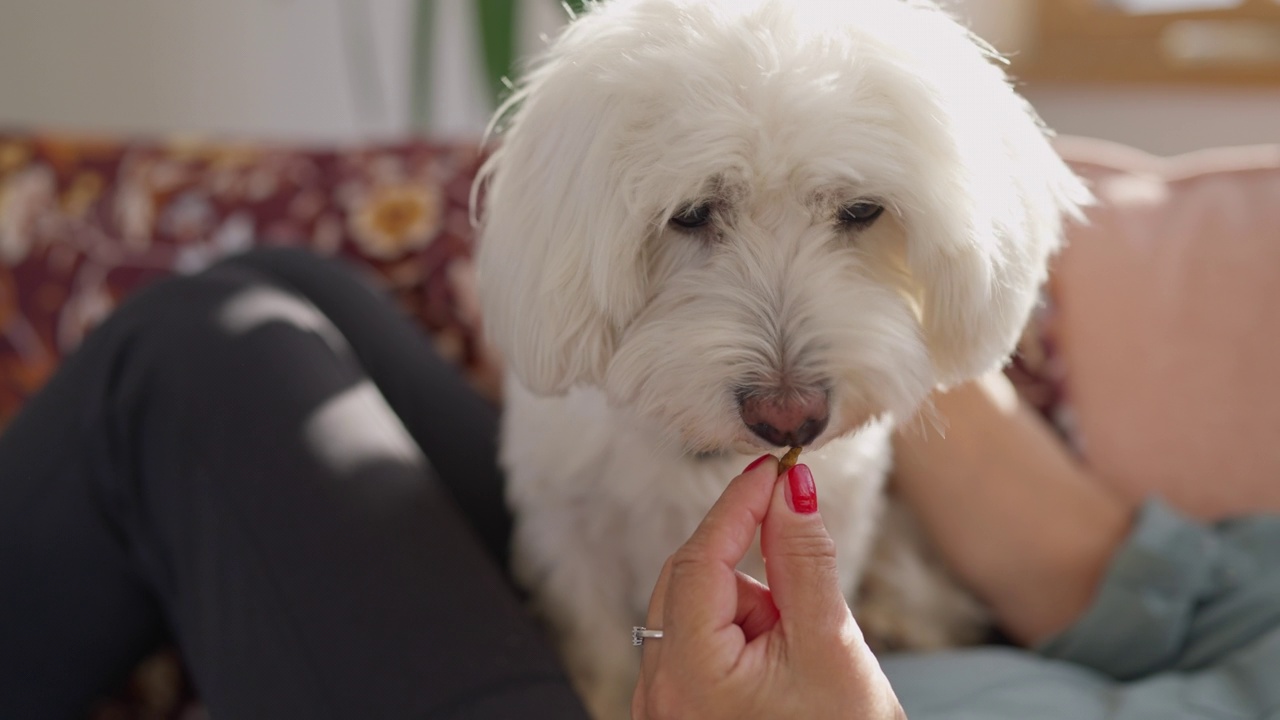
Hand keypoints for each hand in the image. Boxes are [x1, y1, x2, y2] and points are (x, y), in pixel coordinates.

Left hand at [631, 456, 905, 719]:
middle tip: (798, 548)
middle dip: (746, 559)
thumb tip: (792, 487)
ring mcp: (664, 705)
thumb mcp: (830, 645)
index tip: (776, 468)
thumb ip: (804, 560)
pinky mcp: (680, 712)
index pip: (700, 558)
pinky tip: (782, 660)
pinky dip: (738, 632)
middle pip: (688, 580)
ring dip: (747, 602)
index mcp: (688, 673)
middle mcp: (659, 690)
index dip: (739, 505)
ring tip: (801, 643)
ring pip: (696, 612)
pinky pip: (697, 645)